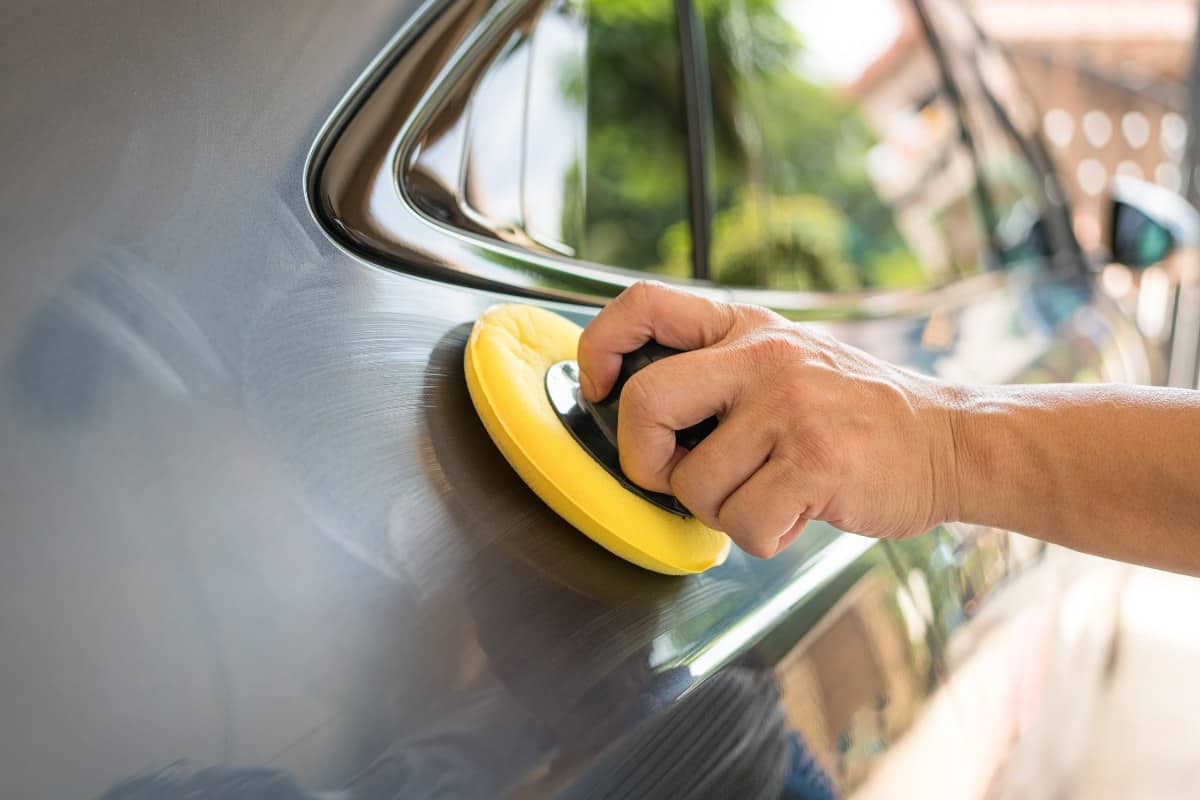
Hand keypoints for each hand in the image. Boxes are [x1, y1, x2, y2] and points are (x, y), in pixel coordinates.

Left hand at [577, 281, 962, 557]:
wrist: (953, 441)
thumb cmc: (858, 414)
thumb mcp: (790, 360)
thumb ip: (723, 371)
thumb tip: (637, 414)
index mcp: (746, 326)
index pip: (644, 303)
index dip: (599, 345)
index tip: (597, 386)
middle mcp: (763, 356)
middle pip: (644, 401)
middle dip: (642, 458)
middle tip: (673, 476)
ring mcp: (789, 406)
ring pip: (693, 485)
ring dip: (720, 512)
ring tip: (767, 495)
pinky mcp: (815, 461)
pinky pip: (742, 525)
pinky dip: (762, 537)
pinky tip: (797, 514)